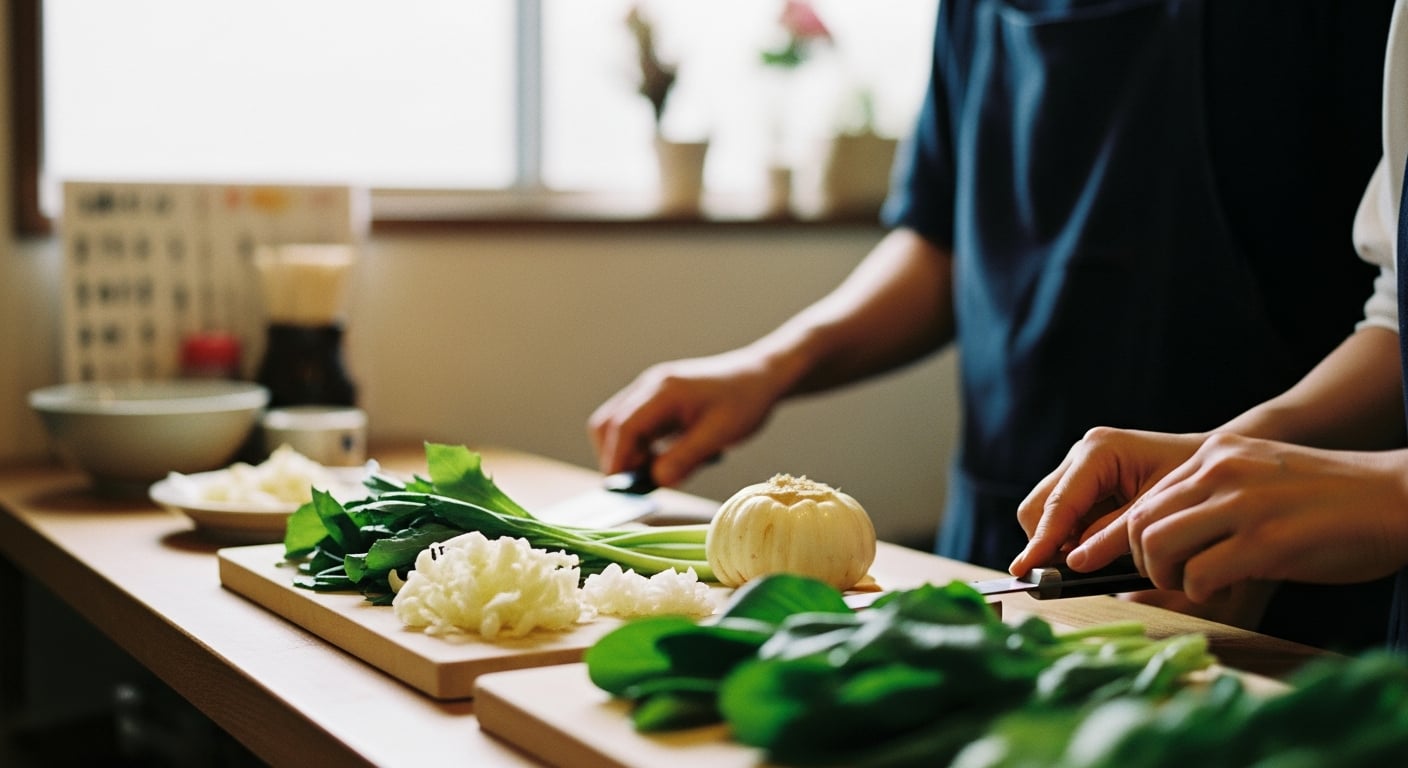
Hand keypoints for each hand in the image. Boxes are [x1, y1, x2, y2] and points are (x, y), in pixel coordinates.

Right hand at [588, 349, 787, 486]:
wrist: (760, 376)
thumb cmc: (745, 402)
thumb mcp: (720, 434)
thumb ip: (687, 457)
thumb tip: (657, 481)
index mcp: (663, 392)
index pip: (624, 427)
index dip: (618, 460)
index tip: (623, 489)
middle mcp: (649, 387)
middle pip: (608, 424)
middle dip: (617, 458)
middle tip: (642, 484)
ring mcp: (650, 392)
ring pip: (617, 425)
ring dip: (629, 453)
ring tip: (660, 471)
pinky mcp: (656, 401)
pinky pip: (634, 426)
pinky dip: (642, 447)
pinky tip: (669, 457)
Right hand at [1011, 428, 1204, 574]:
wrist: (1214, 467)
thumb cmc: (1196, 484)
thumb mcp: (1157, 512)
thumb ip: (1114, 536)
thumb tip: (1073, 563)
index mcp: (1099, 451)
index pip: (1058, 504)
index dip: (1041, 542)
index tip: (1024, 571)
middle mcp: (1080, 454)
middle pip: (1038, 507)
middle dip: (1046, 542)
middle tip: (1065, 577)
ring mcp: (1078, 468)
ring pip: (1043, 514)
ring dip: (1059, 543)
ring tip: (1094, 562)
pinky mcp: (1081, 484)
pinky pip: (1061, 518)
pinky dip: (1071, 539)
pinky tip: (1098, 550)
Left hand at [1072, 433, 1407, 601]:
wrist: (1399, 498)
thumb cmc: (1332, 502)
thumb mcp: (1260, 480)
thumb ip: (1213, 499)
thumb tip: (1162, 542)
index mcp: (1216, 452)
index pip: (1145, 498)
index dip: (1138, 539)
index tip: (1154, 562)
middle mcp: (1220, 469)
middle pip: (1139, 522)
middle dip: (1145, 561)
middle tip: (1174, 579)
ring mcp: (1242, 502)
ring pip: (1156, 545)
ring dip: (1166, 578)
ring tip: (1195, 586)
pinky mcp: (1266, 540)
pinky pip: (1197, 575)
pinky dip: (1198, 593)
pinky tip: (1222, 593)